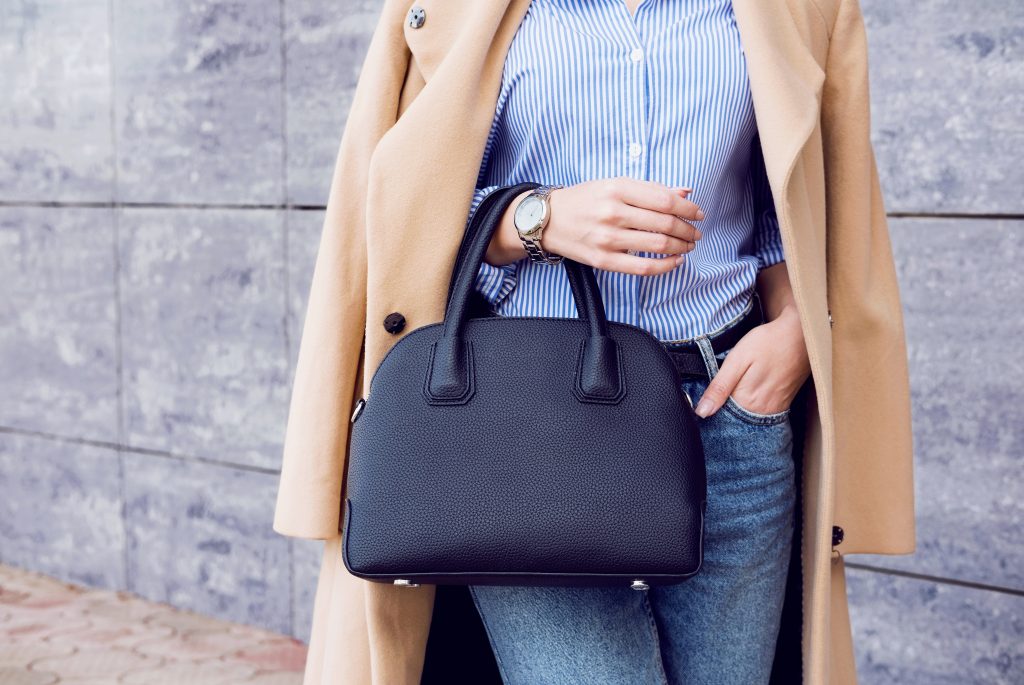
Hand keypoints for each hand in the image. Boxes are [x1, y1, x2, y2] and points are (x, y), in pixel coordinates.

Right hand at [485, 177, 704, 273]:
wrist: (547, 220)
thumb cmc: (584, 200)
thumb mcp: (614, 185)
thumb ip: (650, 189)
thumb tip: (685, 192)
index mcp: (617, 188)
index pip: (665, 200)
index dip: (688, 209)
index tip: (698, 214)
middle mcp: (612, 212)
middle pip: (665, 223)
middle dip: (688, 230)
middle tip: (695, 232)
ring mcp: (607, 238)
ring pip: (658, 245)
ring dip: (681, 246)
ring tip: (688, 245)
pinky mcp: (603, 260)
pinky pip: (642, 267)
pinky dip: (665, 266)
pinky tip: (675, 261)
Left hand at [693, 305, 810, 417]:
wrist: (801, 333)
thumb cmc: (768, 342)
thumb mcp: (738, 360)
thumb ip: (720, 387)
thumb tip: (702, 412)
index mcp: (748, 402)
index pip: (721, 418)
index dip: (710, 410)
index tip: (702, 402)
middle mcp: (763, 411)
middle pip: (735, 420)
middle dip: (722, 412)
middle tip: (718, 392)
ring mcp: (775, 408)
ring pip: (748, 418)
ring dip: (736, 410)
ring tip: (733, 390)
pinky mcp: (783, 402)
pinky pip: (761, 412)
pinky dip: (750, 407)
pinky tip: (747, 393)